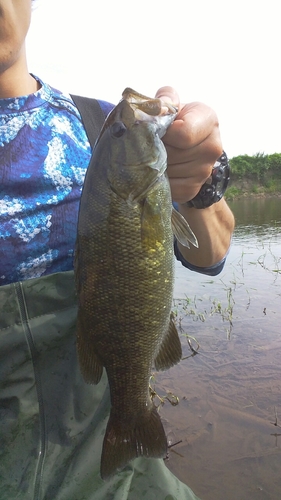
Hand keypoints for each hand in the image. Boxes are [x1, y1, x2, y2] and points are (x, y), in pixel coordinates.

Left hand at [155, 86, 222, 203]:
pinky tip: (160, 170)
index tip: (159, 130)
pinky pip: (169, 188)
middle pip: (173, 155)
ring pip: (169, 172)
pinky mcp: (193, 189)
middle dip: (157, 150)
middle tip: (154, 145)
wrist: (183, 146)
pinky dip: (159, 182)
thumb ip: (165, 98)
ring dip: (155, 166)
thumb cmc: (174, 121)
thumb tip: (159, 107)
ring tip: (156, 156)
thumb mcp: (171, 105)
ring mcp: (205, 171)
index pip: (184, 134)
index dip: (164, 133)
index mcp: (209, 120)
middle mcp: (213, 146)